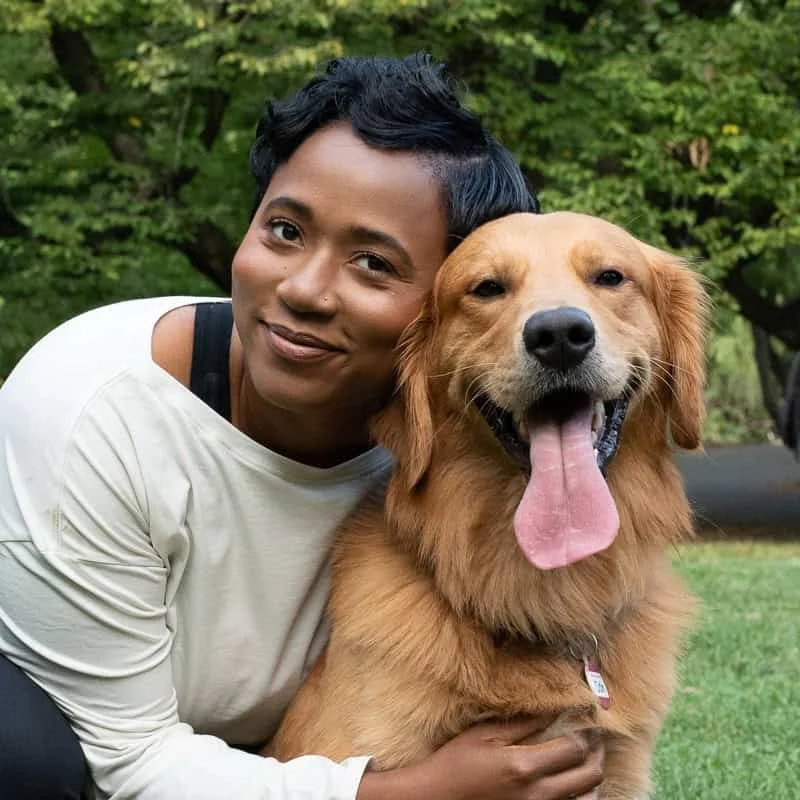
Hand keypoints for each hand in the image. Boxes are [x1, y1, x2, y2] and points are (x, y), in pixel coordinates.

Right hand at [356, 716, 603, 799]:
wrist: (437, 799)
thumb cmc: (456, 764)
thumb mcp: (484, 735)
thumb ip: (521, 723)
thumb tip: (553, 709)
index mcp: (523, 767)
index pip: (573, 747)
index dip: (586, 732)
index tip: (589, 719)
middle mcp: (537, 795)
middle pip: (589, 775)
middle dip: (597, 753)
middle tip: (595, 738)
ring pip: (588, 799)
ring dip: (593, 778)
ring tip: (588, 760)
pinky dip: (581, 797)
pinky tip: (574, 784)